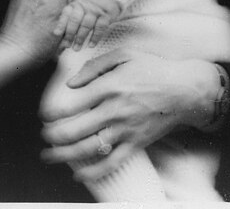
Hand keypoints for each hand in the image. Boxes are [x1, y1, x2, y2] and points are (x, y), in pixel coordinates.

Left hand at [39, 48, 216, 180]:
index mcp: (110, 87)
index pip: (73, 104)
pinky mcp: (136, 143)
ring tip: (48, 156)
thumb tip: (71, 83)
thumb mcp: (123, 54)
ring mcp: (126, 130)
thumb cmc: (152, 68)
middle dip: (53, 136)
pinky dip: (94, 172)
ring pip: (90, 149)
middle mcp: (115, 111)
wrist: (186, 90)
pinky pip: (112, 162)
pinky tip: (77, 175)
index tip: (44, 115)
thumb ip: (94, 66)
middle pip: (76, 130)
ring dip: (65, 155)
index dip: (53, 112)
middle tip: (43, 135)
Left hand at [55, 0, 120, 49]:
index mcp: (75, 3)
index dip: (61, 24)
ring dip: (80, 38)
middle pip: (75, 20)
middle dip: (70, 34)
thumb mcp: (78, 6)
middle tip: (67, 46)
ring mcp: (96, 9)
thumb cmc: (89, 5)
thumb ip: (69, 17)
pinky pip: (100, 27)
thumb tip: (58, 34)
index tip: (56, 34)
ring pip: (86, 25)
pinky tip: (90, 45)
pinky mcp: (107, 14)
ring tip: (76, 48)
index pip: (66, 14)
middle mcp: (84, 5)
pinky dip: (95, 37)